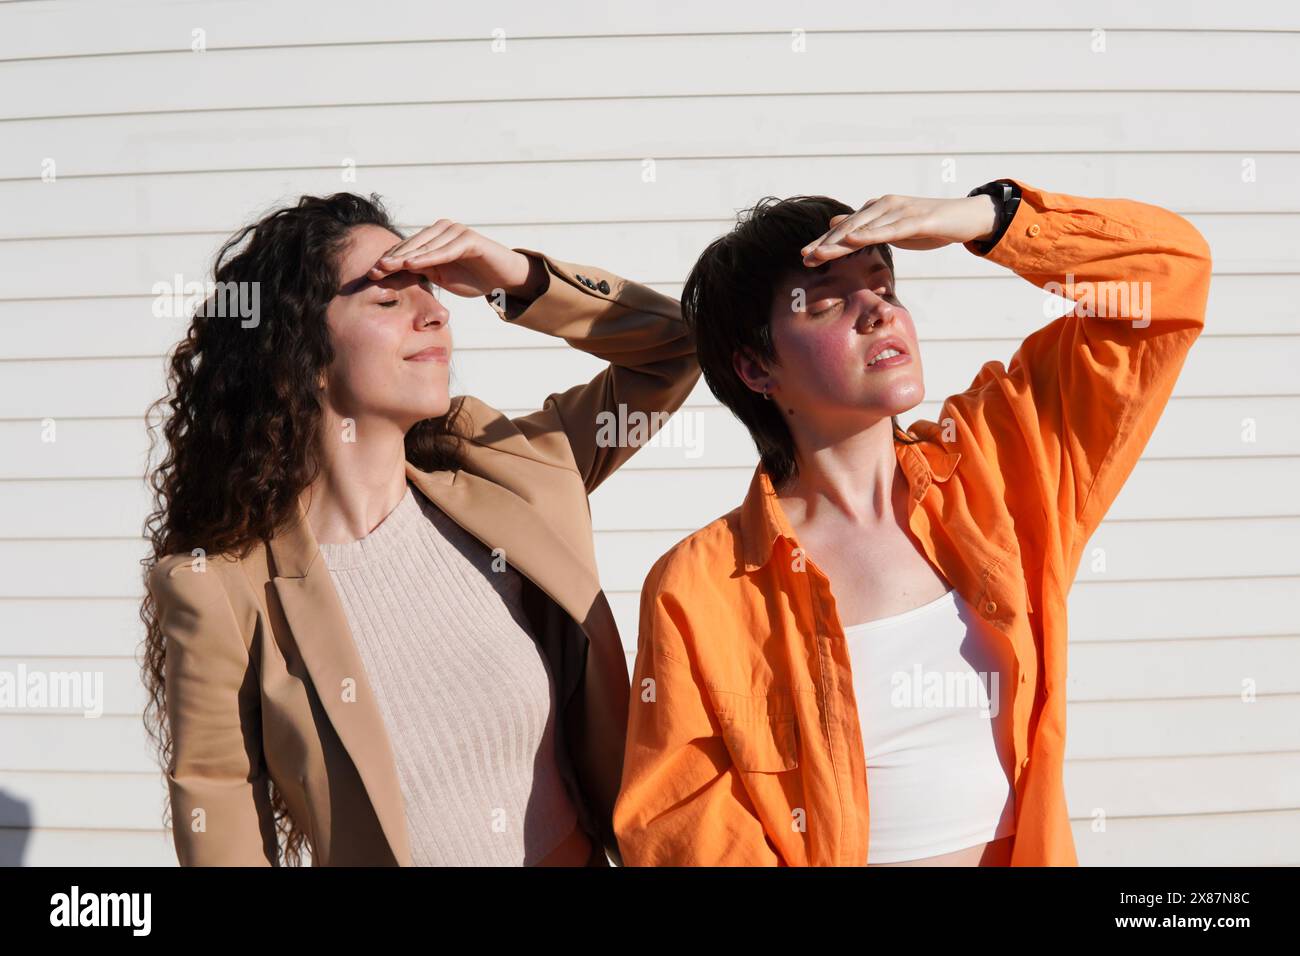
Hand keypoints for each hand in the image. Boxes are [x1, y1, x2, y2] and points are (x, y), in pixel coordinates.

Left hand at [367, 220, 537, 297]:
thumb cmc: (474, 278)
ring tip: (388, 267)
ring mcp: (457, 231)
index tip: (371, 273)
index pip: (408, 248)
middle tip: (374, 270)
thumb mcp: (442, 276)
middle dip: (392, 258)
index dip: (389, 260)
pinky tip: (413, 264)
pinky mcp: (470, 239)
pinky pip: (446, 250)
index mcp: (434, 238)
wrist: (504, 279)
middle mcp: (443, 229)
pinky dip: (429, 257)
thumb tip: (394, 272)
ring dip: (406, 257)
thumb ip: (422, 270)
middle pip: (413, 244)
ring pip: (426, 246)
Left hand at [800, 194, 998, 263]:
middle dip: (826, 243)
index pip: (846, 228)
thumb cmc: (927, 225)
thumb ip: (866, 228)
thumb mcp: (892, 228)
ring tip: (820, 253)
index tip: (805, 256)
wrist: (964, 217)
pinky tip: (854, 240)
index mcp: (878, 210)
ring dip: (841, 242)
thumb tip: (835, 225)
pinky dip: (871, 234)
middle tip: (805, 257)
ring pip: (865, 228)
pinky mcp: (917, 220)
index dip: (825, 242)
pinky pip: (891, 229)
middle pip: (850, 227)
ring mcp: (900, 211)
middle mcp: (885, 206)